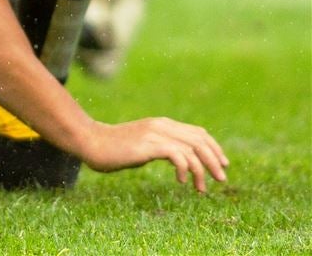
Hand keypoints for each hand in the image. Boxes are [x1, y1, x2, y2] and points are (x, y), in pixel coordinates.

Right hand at [79, 118, 229, 192]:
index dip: (214, 148)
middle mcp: (162, 125)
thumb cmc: (112, 148)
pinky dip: (185, 169)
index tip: (222, 164)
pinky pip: (178, 156)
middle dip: (215, 161)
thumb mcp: (142, 146)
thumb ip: (159, 148)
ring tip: (202, 188)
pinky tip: (181, 181)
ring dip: (202, 170)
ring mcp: (156, 133)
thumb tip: (176, 160)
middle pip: (200, 140)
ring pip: (193, 149)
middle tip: (221, 179)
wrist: (91, 142)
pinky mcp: (149, 144)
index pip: (198, 133)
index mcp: (162, 124)